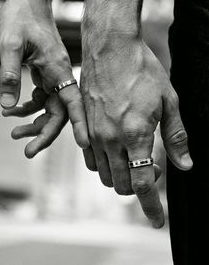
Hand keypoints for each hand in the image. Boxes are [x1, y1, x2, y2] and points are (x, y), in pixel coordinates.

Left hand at [0, 0, 88, 156]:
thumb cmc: (20, 16)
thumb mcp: (9, 44)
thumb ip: (10, 76)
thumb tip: (8, 107)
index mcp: (57, 68)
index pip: (73, 102)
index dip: (80, 124)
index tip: (86, 145)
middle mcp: (59, 74)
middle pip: (60, 112)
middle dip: (45, 133)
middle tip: (28, 152)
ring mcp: (53, 74)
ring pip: (50, 107)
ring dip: (34, 122)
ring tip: (15, 133)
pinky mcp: (45, 72)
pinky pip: (41, 97)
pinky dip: (28, 106)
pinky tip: (12, 110)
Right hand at [80, 37, 192, 227]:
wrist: (110, 46)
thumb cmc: (142, 69)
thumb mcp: (169, 101)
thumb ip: (176, 137)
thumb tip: (185, 165)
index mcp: (135, 135)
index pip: (143, 184)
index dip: (152, 208)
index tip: (158, 221)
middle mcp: (110, 139)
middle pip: (121, 185)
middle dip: (138, 189)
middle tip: (152, 172)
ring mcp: (92, 132)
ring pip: (103, 174)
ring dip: (120, 176)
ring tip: (133, 157)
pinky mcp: (82, 124)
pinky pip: (89, 157)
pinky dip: (103, 163)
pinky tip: (114, 148)